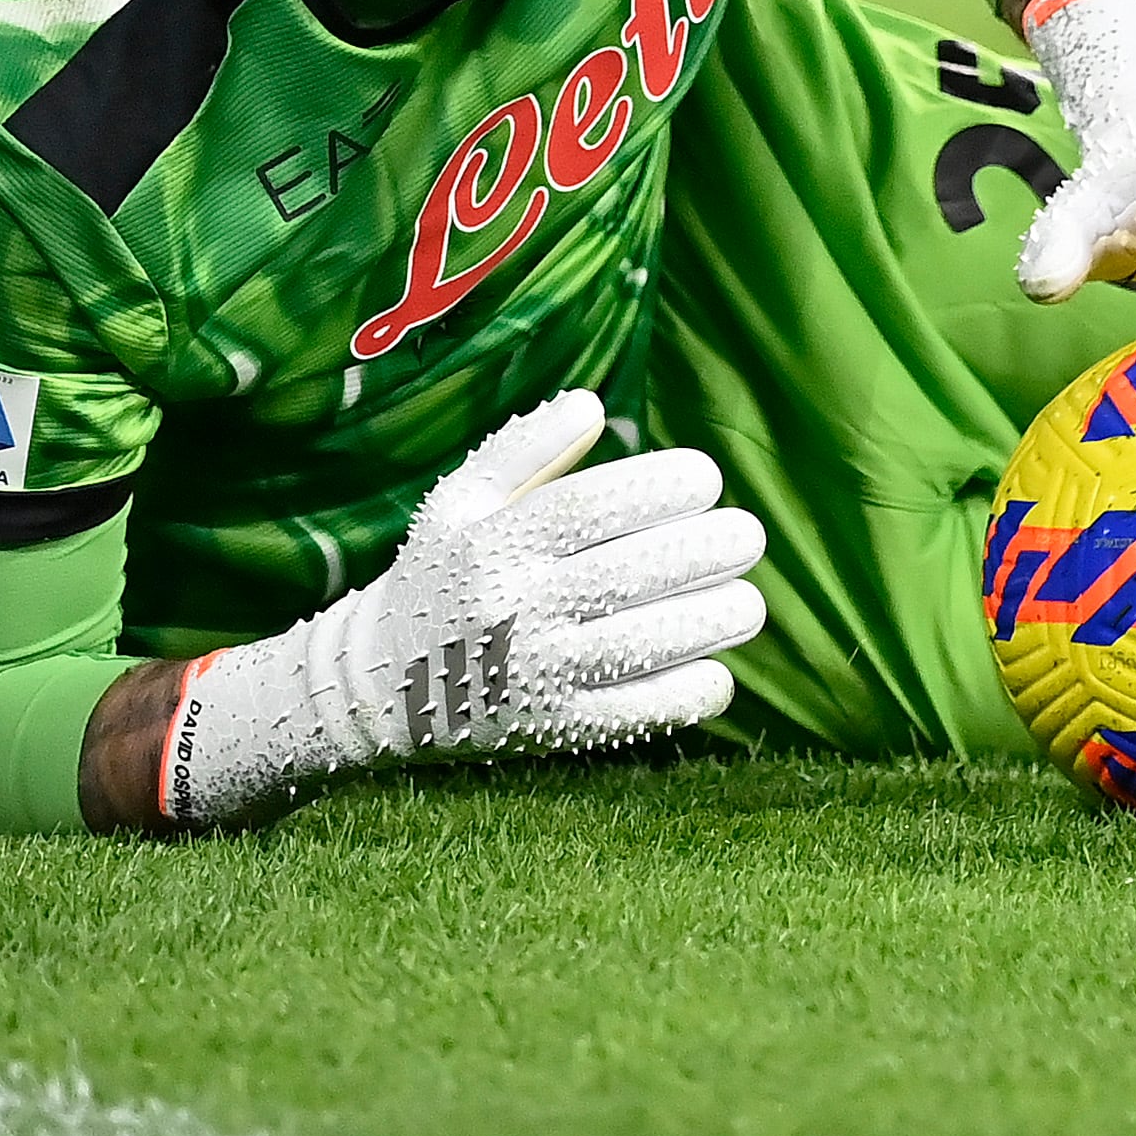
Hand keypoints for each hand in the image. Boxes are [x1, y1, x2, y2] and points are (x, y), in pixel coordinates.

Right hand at [158, 390, 766, 824]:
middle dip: (706, 550)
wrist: (388, 686)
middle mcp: (515, 609)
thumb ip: (524, 450)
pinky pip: (637, 713)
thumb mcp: (460, 501)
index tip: (706, 478)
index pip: (588, 508)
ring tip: (747, 601)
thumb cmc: (444, 573)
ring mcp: (536, 675)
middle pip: (628, 574)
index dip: (659, 487)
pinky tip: (716, 667)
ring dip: (713, 620)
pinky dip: (689, 691)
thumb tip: (591, 405)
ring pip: (642, 645)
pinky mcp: (555, 730)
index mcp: (494, 545)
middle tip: (747, 536)